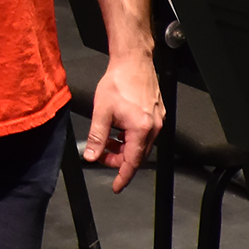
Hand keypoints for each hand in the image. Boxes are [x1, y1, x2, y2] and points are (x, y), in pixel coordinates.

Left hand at [85, 52, 163, 191]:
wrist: (133, 61)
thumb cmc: (119, 82)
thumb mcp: (102, 112)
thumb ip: (97, 137)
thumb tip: (91, 155)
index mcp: (141, 129)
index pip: (132, 162)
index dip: (122, 176)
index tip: (116, 186)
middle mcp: (153, 127)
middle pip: (137, 155)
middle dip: (119, 159)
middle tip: (101, 155)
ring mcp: (157, 120)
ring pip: (140, 144)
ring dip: (124, 148)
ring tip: (107, 140)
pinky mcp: (157, 113)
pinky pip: (144, 134)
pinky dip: (130, 137)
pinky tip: (119, 129)